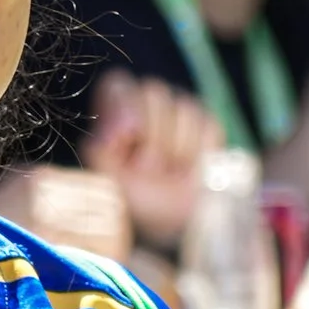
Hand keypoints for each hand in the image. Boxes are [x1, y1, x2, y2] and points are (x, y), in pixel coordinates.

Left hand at [84, 70, 220, 249]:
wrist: (173, 223)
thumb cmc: (136, 199)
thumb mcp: (107, 179)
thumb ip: (101, 151)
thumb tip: (119, 129)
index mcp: (115, 111)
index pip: (118, 84)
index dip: (124, 108)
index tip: (126, 138)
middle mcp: (146, 104)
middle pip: (154, 92)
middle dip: (152, 138)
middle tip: (147, 168)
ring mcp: (179, 111)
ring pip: (183, 109)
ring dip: (175, 150)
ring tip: (169, 172)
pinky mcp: (208, 125)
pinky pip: (207, 125)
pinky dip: (198, 154)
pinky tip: (191, 170)